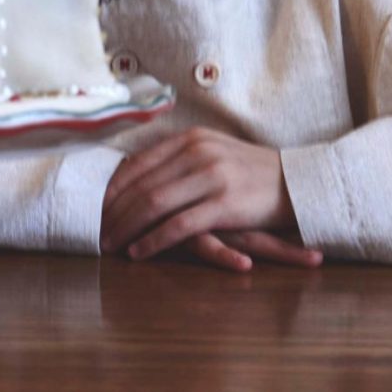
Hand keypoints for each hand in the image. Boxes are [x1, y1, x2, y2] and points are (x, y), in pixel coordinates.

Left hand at [100, 129, 322, 270]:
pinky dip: (154, 240)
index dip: (112, 188)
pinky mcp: (225, 204)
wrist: (297, 182)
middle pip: (141, 185)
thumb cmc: (251, 173)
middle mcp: (197, 152)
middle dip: (113, 212)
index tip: (94, 208)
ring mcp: (211, 177)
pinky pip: (179, 225)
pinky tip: (139, 253)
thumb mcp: (213, 153)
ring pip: (154, 204)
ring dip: (127, 228)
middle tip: (95, 231)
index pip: (138, 164)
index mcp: (190, 139)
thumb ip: (178, 160)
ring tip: (110, 245)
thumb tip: (137, 174)